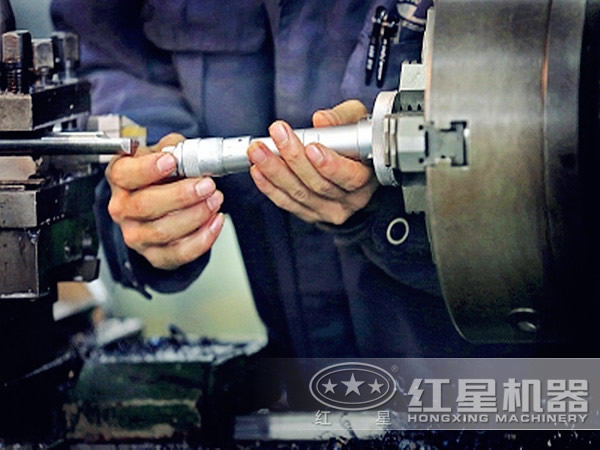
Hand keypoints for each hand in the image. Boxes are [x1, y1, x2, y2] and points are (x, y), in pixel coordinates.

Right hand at [106, 133, 224, 269]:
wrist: (166, 204)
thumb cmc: (162, 177)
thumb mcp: (165, 153)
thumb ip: (173, 148)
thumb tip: (184, 150)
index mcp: (120, 178)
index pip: (124, 174)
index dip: (147, 169)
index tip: (170, 161)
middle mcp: (123, 208)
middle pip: (144, 205)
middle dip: (181, 195)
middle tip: (206, 185)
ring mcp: (137, 235)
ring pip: (163, 231)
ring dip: (195, 215)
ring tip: (215, 200)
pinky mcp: (155, 255)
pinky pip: (179, 253)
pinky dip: (202, 238)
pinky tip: (215, 221)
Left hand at [247, 100, 377, 224]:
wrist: (351, 162)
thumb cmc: (355, 140)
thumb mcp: (356, 121)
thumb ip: (341, 118)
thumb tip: (321, 120)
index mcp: (366, 178)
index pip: (350, 177)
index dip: (330, 165)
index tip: (312, 147)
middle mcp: (349, 200)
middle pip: (319, 185)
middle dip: (294, 158)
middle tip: (278, 134)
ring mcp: (328, 209)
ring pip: (299, 194)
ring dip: (275, 171)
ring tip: (259, 150)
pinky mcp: (309, 213)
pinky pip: (287, 203)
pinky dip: (269, 187)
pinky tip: (258, 170)